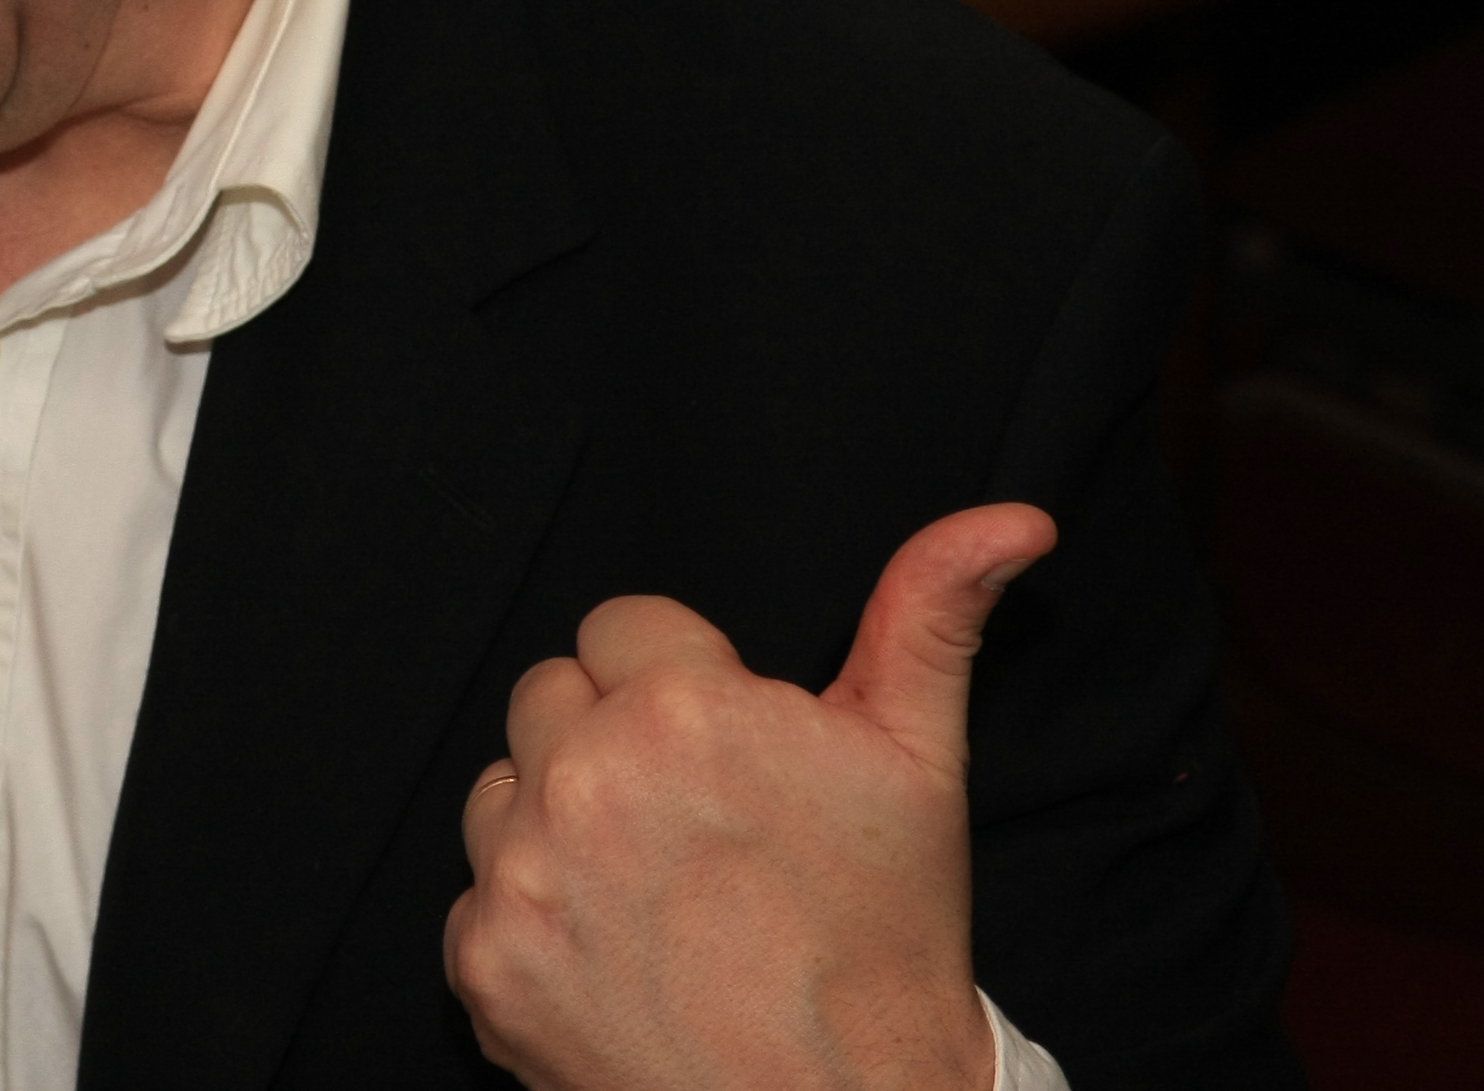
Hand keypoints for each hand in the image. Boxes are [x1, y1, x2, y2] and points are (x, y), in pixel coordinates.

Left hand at [441, 503, 1056, 1090]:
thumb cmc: (885, 946)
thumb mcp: (920, 765)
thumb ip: (930, 617)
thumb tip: (1008, 520)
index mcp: (681, 709)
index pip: (622, 626)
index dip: (679, 682)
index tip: (724, 753)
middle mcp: (585, 778)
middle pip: (551, 694)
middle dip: (610, 738)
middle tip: (695, 824)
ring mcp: (523, 874)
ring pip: (503, 787)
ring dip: (556, 821)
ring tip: (657, 891)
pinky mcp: (483, 962)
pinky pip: (474, 895)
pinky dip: (529, 922)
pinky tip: (615, 957)